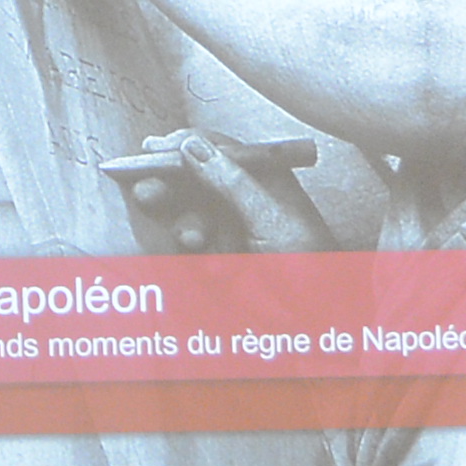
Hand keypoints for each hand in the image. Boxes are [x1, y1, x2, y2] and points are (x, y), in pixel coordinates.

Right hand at [94, 127, 320, 253]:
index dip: (182, 148)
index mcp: (263, 176)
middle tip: (147, 191)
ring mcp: (232, 229)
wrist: (318, 319)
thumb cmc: (307, 260)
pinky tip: (216, 270)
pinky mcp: (222, 261)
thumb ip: (228, 181)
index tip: (152, 150)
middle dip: (170, 187)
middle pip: (195, 181)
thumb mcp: (267, 215)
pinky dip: (198, 258)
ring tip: (194, 240)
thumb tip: (191, 146)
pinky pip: (194, 252)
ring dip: (187, 226)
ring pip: (191, 216)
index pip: (216, 149)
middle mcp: (244, 198)